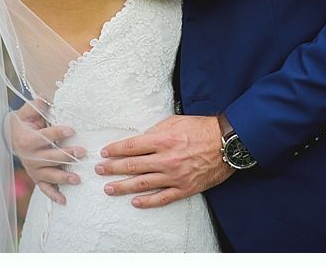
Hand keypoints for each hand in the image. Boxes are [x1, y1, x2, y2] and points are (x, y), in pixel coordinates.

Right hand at [5, 100, 86, 204]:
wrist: (9, 138)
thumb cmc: (22, 123)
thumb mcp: (25, 113)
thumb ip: (35, 107)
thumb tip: (44, 98)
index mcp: (28, 139)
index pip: (45, 136)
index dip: (58, 132)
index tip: (71, 130)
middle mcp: (30, 156)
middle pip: (50, 156)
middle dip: (67, 155)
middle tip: (82, 152)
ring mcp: (33, 168)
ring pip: (50, 174)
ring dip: (64, 177)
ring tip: (77, 178)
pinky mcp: (36, 177)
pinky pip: (44, 188)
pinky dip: (53, 195)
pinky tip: (64, 200)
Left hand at [95, 115, 232, 208]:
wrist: (227, 143)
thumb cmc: (200, 129)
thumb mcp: (174, 122)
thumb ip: (154, 132)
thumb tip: (138, 141)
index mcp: (162, 140)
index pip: (131, 146)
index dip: (115, 150)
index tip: (104, 153)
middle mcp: (166, 159)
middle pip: (133, 165)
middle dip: (113, 168)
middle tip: (99, 170)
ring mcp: (175, 175)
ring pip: (144, 183)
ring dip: (124, 186)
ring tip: (109, 188)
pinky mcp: (185, 188)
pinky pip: (163, 197)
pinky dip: (148, 201)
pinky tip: (136, 202)